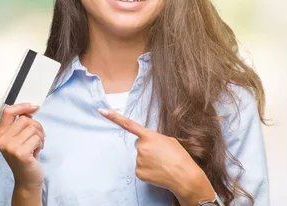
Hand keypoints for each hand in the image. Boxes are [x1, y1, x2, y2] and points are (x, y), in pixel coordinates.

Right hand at [0, 103, 45, 188]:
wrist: (27, 178)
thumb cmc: (25, 158)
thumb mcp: (19, 138)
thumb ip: (21, 124)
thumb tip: (29, 109)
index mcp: (0, 134)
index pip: (8, 112)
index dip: (22, 106)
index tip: (33, 107)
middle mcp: (3, 140)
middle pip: (25, 119)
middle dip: (37, 126)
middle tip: (37, 137)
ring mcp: (10, 147)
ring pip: (33, 128)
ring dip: (40, 136)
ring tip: (36, 146)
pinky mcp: (20, 153)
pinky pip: (37, 138)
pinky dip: (41, 144)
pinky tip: (36, 152)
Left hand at [98, 108, 215, 204]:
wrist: (184, 175)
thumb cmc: (180, 157)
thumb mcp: (169, 141)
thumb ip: (155, 139)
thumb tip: (149, 144)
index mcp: (149, 136)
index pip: (128, 124)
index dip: (114, 117)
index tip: (102, 111)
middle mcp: (141, 147)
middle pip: (139, 145)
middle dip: (148, 148)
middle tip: (161, 155)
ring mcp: (138, 160)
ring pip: (140, 157)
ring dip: (149, 160)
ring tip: (162, 163)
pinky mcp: (138, 172)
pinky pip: (140, 168)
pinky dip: (148, 170)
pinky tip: (158, 171)